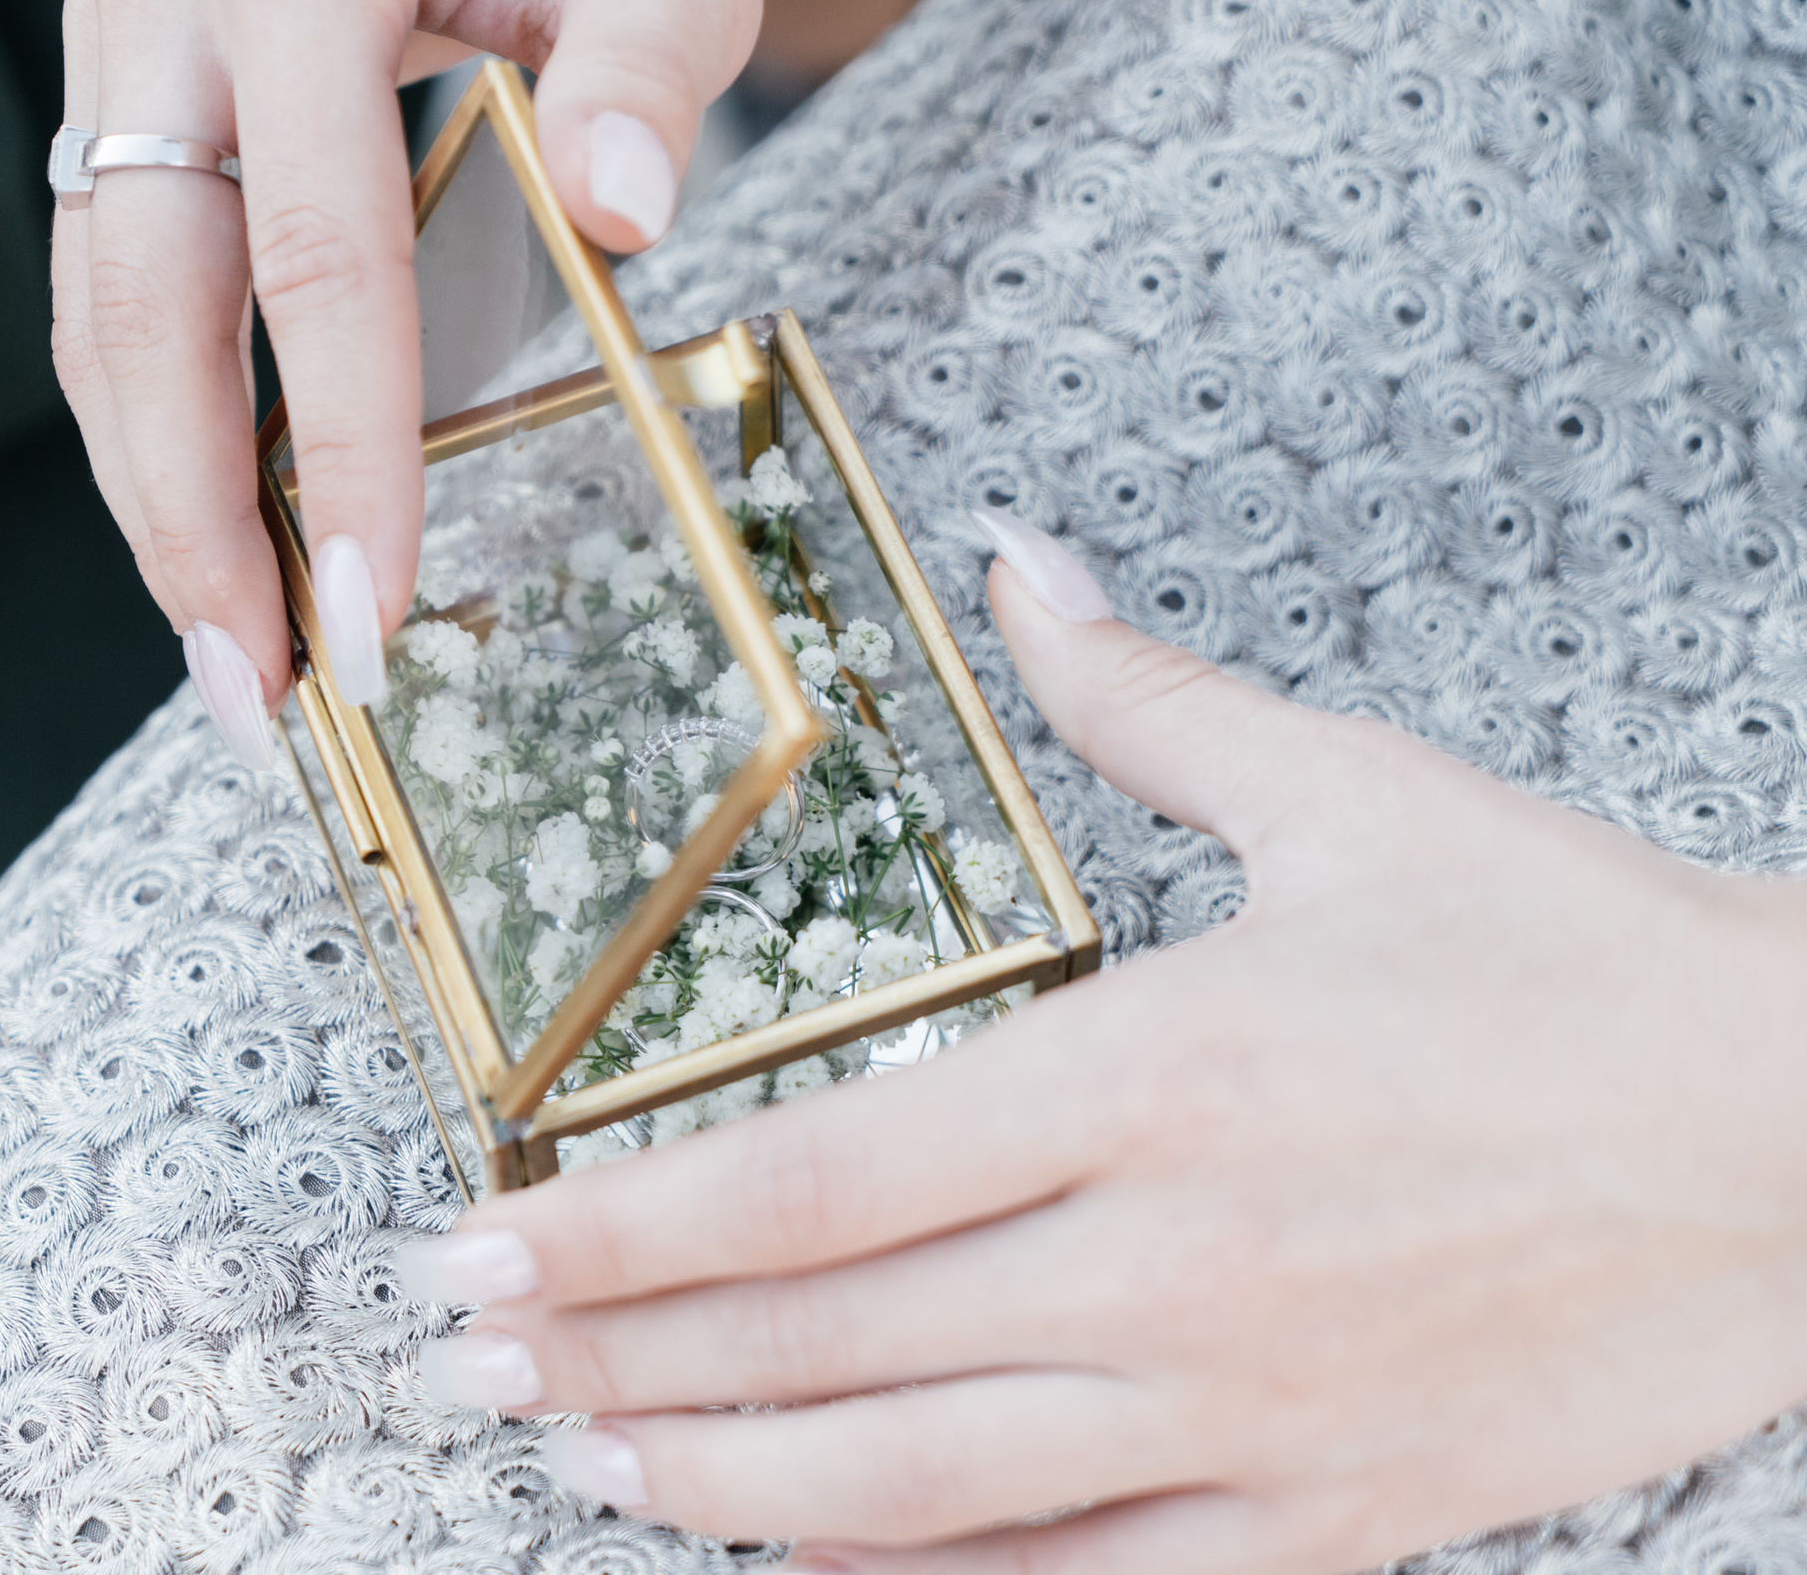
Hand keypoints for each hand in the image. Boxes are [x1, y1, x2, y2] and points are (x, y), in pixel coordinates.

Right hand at [49, 0, 759, 768]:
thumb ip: (648, 59)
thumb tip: (619, 214)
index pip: (314, 253)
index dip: (338, 450)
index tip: (373, 610)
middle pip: (148, 304)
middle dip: (191, 521)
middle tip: (255, 692)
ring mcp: (115, 21)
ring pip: (95, 302)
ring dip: (148, 489)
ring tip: (222, 647)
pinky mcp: (114, 65)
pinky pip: (107, 264)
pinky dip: (146, 406)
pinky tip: (201, 515)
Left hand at [396, 509, 1806, 1573]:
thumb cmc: (1576, 962)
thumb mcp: (1353, 795)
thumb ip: (1143, 698)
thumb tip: (1028, 565)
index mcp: (1145, 1075)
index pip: (809, 1174)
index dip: (616, 1226)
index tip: (480, 1238)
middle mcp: (1163, 1265)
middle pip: (822, 1345)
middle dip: (618, 1363)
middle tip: (470, 1363)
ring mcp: (1241, 1417)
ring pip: (919, 1491)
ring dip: (724, 1488)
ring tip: (585, 1472)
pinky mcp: (1326, 1519)